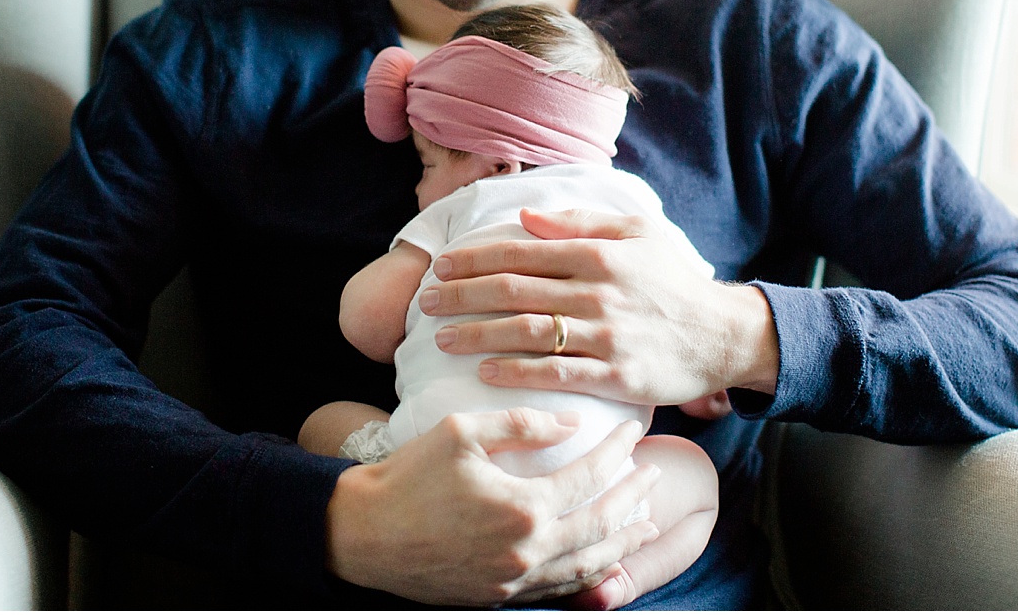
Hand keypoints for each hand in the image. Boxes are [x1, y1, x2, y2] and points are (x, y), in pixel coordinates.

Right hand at [325, 409, 660, 605]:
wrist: (362, 534)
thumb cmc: (408, 476)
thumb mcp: (462, 431)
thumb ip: (520, 424)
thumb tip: (570, 422)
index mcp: (523, 507)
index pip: (589, 477)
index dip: (618, 450)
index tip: (633, 429)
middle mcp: (528, 551)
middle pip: (602, 525)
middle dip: (634, 497)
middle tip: (655, 473)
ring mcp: (516, 580)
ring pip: (589, 565)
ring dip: (623, 542)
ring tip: (646, 522)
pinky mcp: (501, 596)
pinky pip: (561, 588)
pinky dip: (591, 573)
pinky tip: (602, 559)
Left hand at [420, 208, 778, 404]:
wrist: (723, 333)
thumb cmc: (674, 281)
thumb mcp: (638, 233)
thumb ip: (581, 222)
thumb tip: (527, 218)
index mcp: (599, 253)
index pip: (521, 251)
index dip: (475, 258)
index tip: (441, 266)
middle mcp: (598, 291)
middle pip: (514, 291)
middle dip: (462, 295)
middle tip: (425, 303)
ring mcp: (607, 335)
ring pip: (527, 332)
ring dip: (478, 334)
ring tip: (442, 338)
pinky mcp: (617, 375)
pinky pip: (557, 374)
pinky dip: (517, 372)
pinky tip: (485, 373)